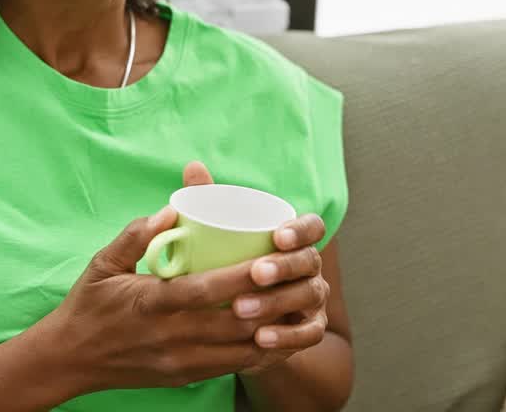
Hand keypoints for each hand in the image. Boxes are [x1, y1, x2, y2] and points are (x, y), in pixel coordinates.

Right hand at [44, 162, 324, 391]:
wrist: (70, 359)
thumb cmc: (89, 303)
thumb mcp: (103, 262)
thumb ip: (136, 235)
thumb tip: (172, 208)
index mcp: (151, 303)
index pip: (206, 289)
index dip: (244, 275)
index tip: (273, 256)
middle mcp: (170, 336)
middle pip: (234, 320)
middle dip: (273, 300)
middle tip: (300, 276)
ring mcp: (180, 361)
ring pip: (242, 349)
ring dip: (276, 328)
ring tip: (300, 303)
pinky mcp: (186, 376)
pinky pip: (234, 367)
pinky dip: (262, 351)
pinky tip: (281, 333)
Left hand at [182, 163, 330, 376]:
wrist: (239, 315)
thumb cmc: (229, 261)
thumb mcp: (219, 233)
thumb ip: (209, 200)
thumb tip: (192, 167)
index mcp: (294, 239)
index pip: (312, 226)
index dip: (301, 229)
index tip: (278, 234)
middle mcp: (309, 266)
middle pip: (310, 262)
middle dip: (284, 267)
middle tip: (254, 273)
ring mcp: (312, 299)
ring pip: (308, 297)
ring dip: (277, 303)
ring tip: (242, 309)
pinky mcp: (308, 330)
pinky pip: (308, 335)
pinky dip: (286, 337)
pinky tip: (261, 339)